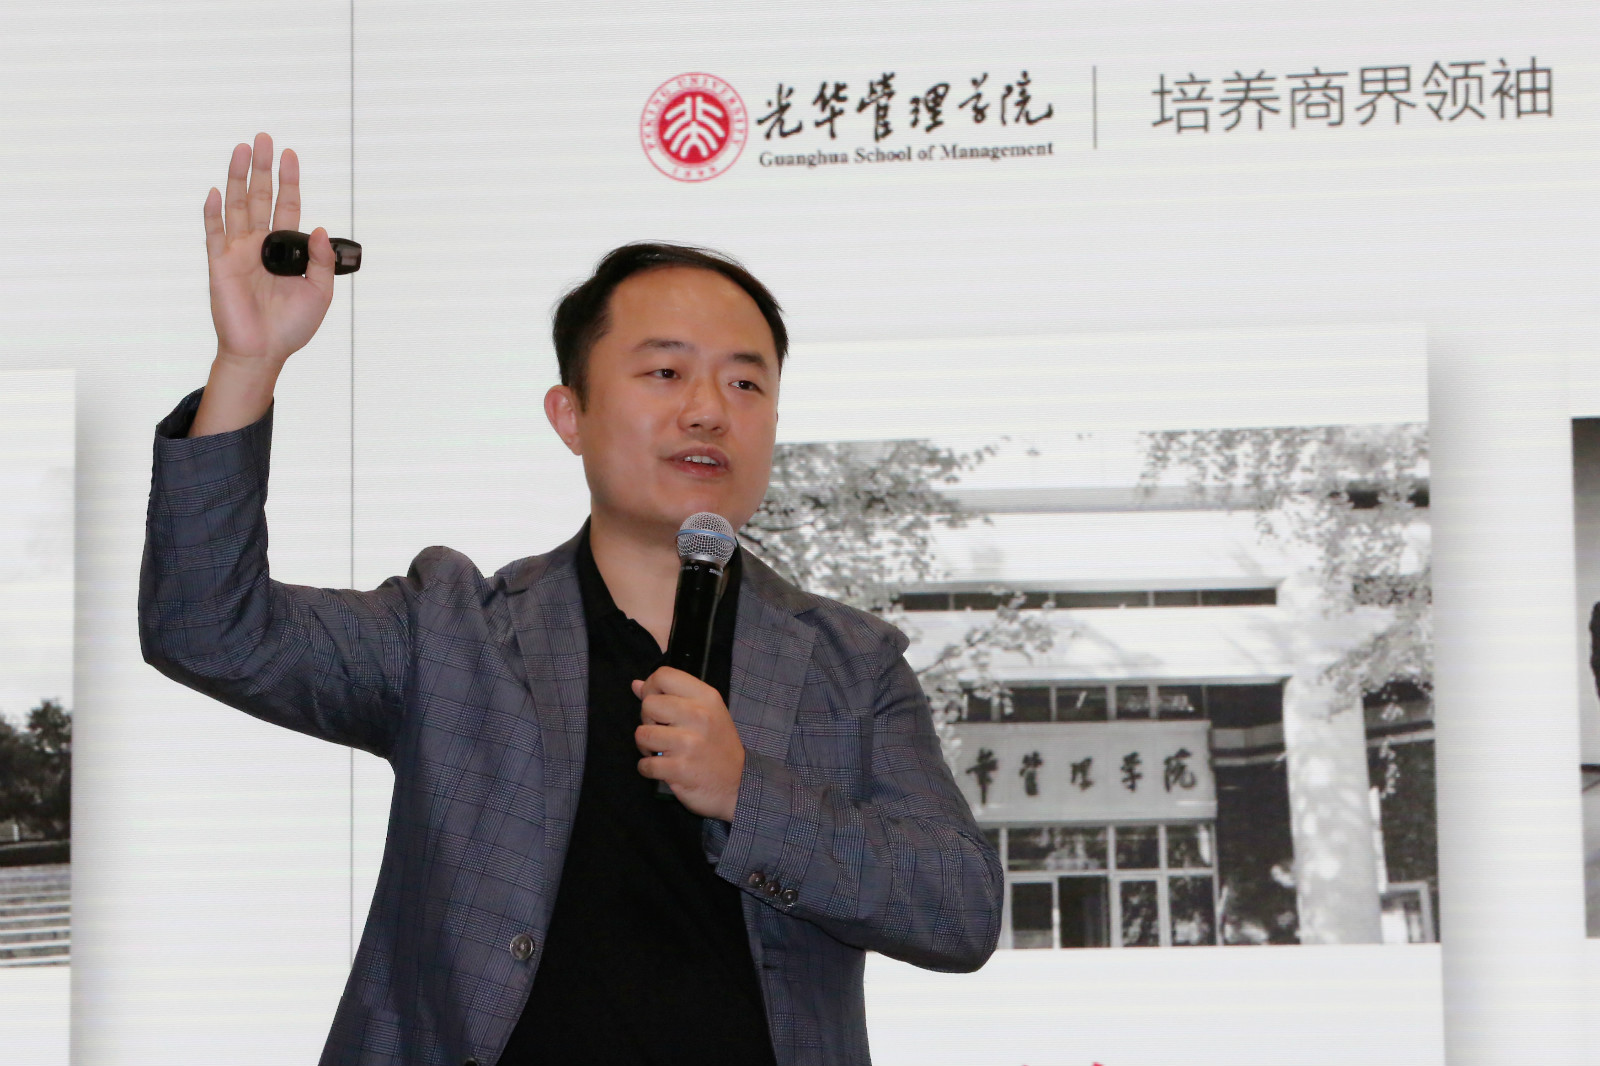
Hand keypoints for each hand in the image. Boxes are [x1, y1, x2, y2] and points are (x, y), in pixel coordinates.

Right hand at [190, 133, 337, 435]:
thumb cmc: (292, 326)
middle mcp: (260, 245)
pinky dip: (214, 212)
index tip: (291, 155)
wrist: (264, 351)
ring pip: (237, 206)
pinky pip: (214, 233)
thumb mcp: (320, 293)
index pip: (288, 206)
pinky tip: (217, 191)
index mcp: (286, 251)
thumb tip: (321, 228)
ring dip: (238, 178)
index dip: (289, 181)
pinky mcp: (220, 265)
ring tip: (242, 149)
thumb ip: (321, 261)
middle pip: (260, 197)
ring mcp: (238, 252)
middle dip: (262, 168)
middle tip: (264, 138)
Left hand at [633, 667, 745, 821]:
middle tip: (661, 732)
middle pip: (648, 705)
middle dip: (647, 720)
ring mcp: (689, 743)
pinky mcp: (680, 768)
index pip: (663, 675)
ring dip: (645, 746)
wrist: (739, 783)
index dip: (651, 688)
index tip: (658, 705)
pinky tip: (663, 768)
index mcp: (705, 697)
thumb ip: (673, 696)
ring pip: (642, 734)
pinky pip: (645, 764)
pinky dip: (648, 768)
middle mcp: (698, 716)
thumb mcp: (707, 712)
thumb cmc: (718, 745)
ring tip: (661, 751)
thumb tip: (636, 685)